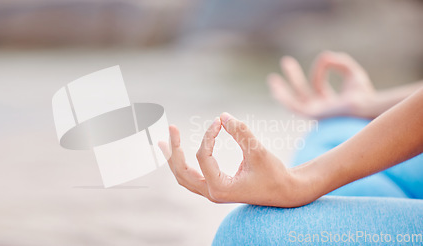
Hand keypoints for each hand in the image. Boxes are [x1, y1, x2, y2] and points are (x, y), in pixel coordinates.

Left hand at [158, 113, 309, 207]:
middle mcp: (212, 193)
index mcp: (220, 188)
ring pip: (184, 177)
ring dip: (173, 159)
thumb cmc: (274, 173)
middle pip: (182, 172)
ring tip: (161, 142)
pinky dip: (182, 164)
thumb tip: (223, 116)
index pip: (203, 156)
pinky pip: (192, 177)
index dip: (209, 135)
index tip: (220, 121)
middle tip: (171, 128)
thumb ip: (242, 133)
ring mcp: (212, 192)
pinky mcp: (216, 188)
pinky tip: (177, 152)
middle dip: (174, 150)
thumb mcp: (259, 153)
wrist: (286, 192)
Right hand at [267, 51, 375, 118]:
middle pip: (302, 94)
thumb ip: (339, 62)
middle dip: (293, 77)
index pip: (318, 84)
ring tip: (272, 79)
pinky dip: (284, 96)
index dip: (319, 68)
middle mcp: (321, 111)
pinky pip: (293, 106)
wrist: (364, 106)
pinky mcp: (310, 117)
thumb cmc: (364, 94)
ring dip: (281, 91)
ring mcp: (315, 115)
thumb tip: (324, 56)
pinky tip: (276, 86)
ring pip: (292, 104)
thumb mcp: (352, 73)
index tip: (325, 58)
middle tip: (285, 61)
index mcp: (331, 104)